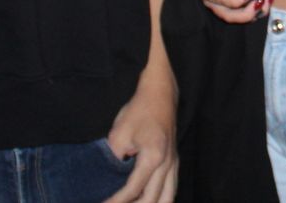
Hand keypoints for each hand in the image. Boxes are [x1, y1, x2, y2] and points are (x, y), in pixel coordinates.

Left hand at [103, 65, 177, 202]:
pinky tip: (147, 200)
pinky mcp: (174, 161)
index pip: (133, 189)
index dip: (116, 201)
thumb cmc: (139, 110)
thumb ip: (115, 159)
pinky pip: (171, 188)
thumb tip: (111, 178)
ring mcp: (174, 163)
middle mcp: (167, 164)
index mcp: (153, 157)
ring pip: (167, 198)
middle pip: (152, 199)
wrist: (159, 93)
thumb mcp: (119, 134)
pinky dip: (160, 199)